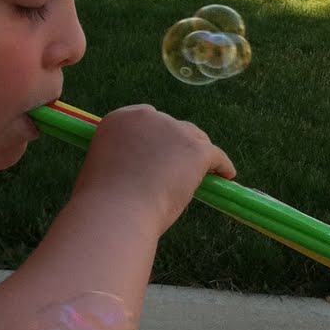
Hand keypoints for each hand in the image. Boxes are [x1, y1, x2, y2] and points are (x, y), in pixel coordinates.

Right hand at [72, 105, 235, 232]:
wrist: (116, 212)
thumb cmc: (103, 202)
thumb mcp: (104, 168)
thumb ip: (122, 159)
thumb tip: (137, 170)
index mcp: (119, 119)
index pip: (147, 120)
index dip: (156, 138)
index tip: (160, 154)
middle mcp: (147, 117)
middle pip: (173, 127)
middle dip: (177, 145)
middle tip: (179, 168)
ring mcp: (173, 130)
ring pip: (194, 139)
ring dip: (197, 155)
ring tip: (203, 173)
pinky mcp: (196, 149)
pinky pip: (215, 156)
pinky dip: (222, 166)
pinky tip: (227, 176)